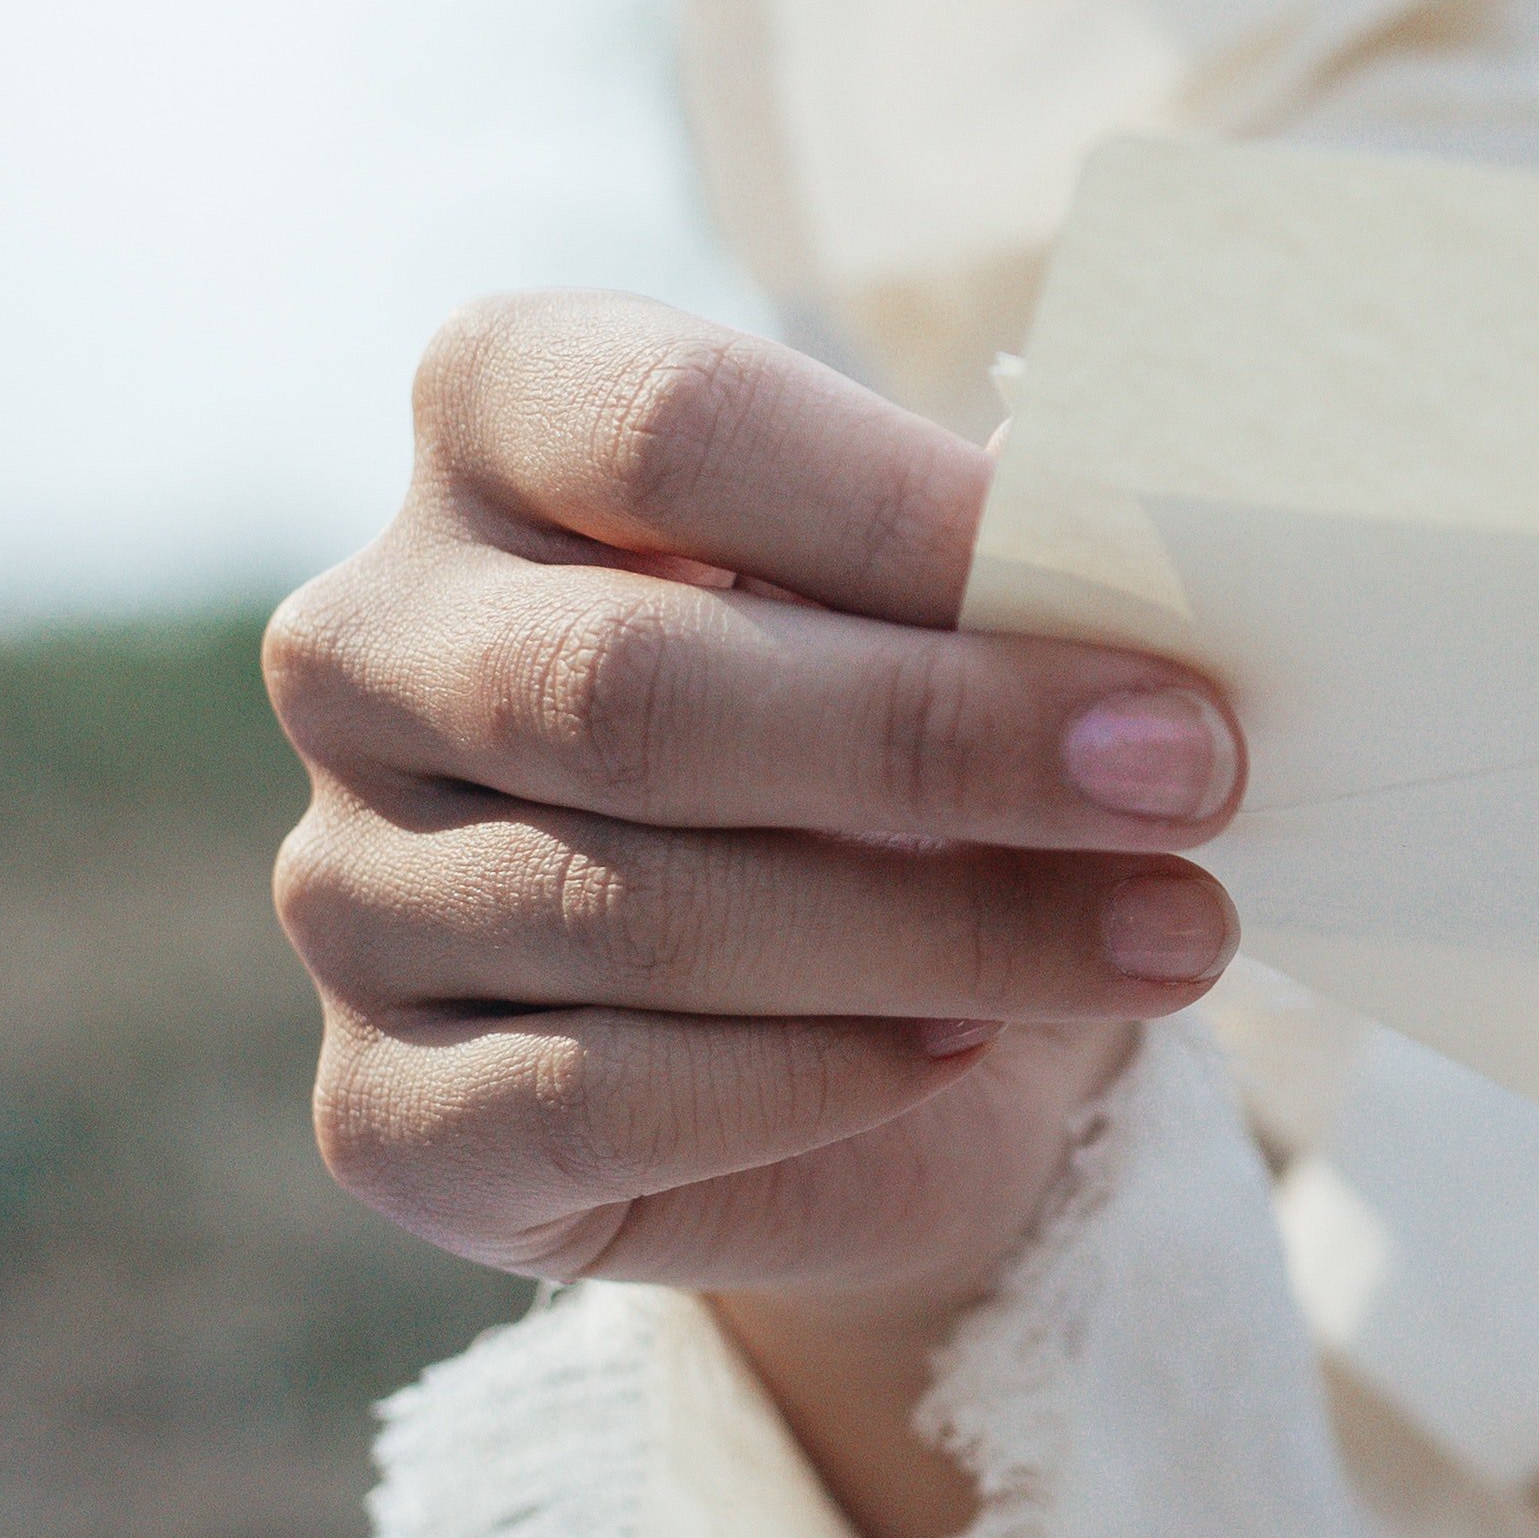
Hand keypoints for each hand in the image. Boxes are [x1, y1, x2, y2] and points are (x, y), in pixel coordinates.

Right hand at [267, 297, 1248, 1537]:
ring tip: (1161, 935)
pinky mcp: (382, 1107)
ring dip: (948, 936)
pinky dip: (812, 1084)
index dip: (904, 518)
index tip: (1135, 603)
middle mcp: (371, 644)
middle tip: (1192, 779)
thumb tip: (1126, 525)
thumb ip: (1011, 564)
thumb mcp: (980, 623)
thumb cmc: (933, 762)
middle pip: (636, 688)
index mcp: (496, 430)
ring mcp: (345, 883)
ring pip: (642, 912)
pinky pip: (594, 1099)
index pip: (667, 430)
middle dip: (947, 742)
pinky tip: (959, 1052)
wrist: (889, 1048)